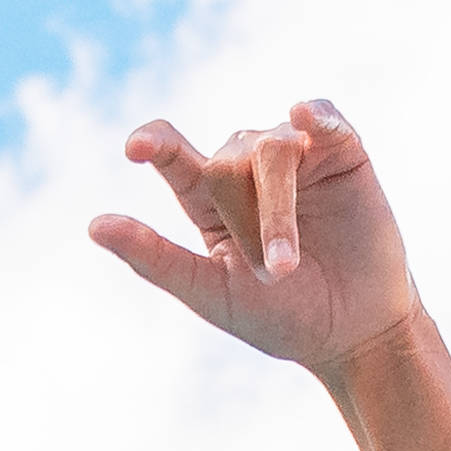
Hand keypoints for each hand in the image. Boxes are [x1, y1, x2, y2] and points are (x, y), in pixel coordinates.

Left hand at [90, 101, 422, 377]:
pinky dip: (316, 116)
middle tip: (274, 275)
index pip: (171, 152)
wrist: (356, 334)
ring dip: (278, 206)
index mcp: (207, 197)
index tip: (137, 148)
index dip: (155, 143)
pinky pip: (324, 117)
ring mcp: (297, 155)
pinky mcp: (343, 152)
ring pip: (272, 147)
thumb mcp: (212, 294)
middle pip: (227, 162)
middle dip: (247, 219)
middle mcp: (247, 167)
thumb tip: (94, 225)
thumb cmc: (282, 319)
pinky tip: (305, 117)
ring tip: (288, 263)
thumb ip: (156, 259)